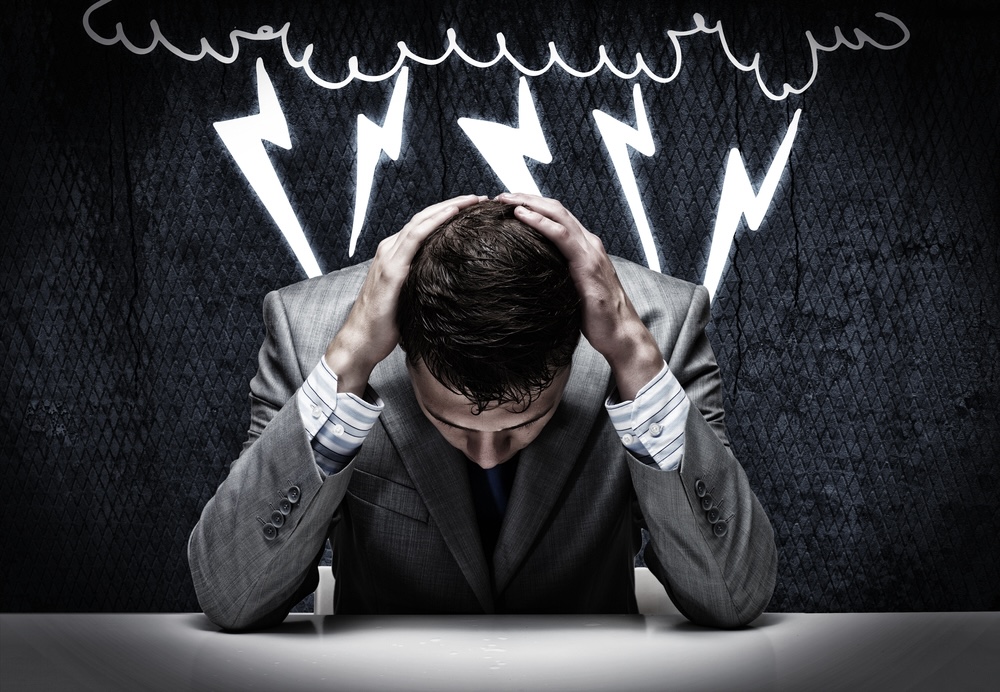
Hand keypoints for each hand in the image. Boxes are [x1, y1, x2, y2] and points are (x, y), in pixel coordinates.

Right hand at [324, 194, 485, 395]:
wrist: (361, 342)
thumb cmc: (385, 325)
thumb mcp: (409, 297)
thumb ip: (423, 283)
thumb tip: (452, 285)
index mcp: (394, 254)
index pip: (424, 225)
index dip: (448, 213)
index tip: (474, 209)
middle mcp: (390, 250)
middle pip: (425, 217)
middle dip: (454, 204)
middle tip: (480, 198)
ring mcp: (389, 257)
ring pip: (421, 221)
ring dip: (449, 207)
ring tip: (473, 200)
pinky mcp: (391, 270)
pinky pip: (415, 238)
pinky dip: (434, 222)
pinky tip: (453, 214)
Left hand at [497, 193, 662, 399]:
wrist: (620, 333)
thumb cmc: (596, 317)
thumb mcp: (573, 290)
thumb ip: (559, 277)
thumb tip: (533, 278)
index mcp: (586, 247)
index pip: (558, 217)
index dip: (535, 206)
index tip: (510, 203)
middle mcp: (589, 243)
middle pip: (556, 209)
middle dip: (528, 197)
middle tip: (502, 195)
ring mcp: (590, 251)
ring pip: (557, 214)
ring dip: (529, 203)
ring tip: (506, 199)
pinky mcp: (587, 263)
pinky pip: (560, 234)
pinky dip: (539, 221)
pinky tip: (520, 215)